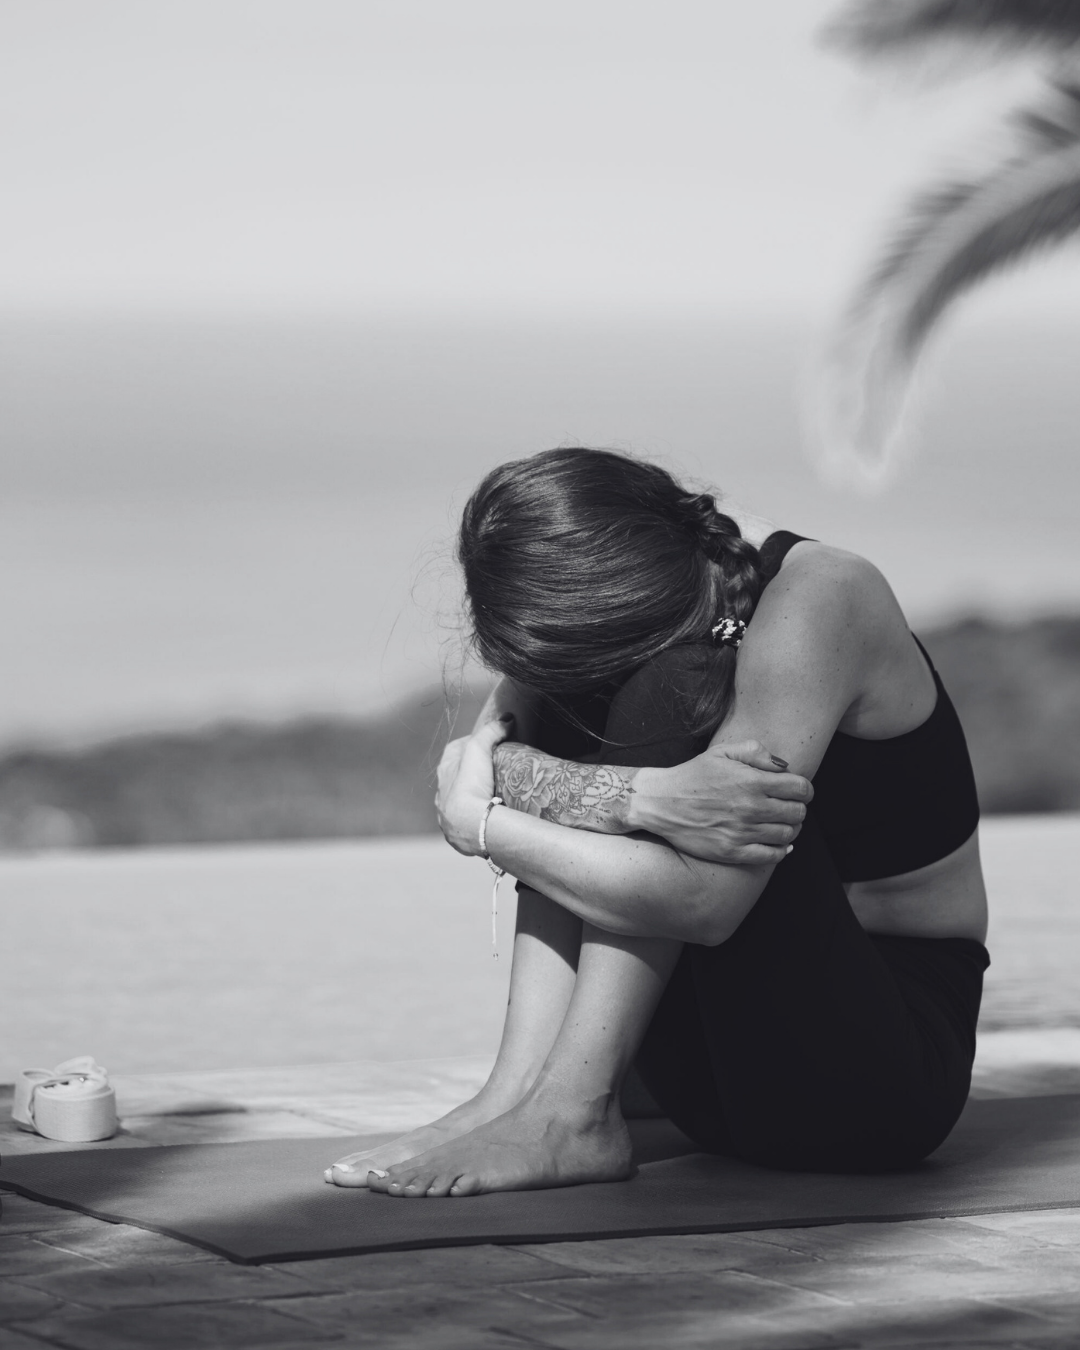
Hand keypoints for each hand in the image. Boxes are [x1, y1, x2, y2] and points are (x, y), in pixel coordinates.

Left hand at [435, 715, 514, 854]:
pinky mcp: (457, 834)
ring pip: (459, 802)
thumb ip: (491, 731)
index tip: (488, 742)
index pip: (455, 749)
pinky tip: (488, 818)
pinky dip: (475, 818)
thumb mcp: (479, 749)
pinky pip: (466, 823)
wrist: (471, 824)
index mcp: (444, 770)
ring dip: (472, 797)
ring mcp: (448, 815)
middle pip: (456, 777)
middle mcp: (442, 792)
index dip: (471, 743)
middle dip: (472, 772)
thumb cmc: (470, 784)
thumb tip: (507, 719)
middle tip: (494, 769)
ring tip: (493, 795)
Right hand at [632, 740, 812, 866]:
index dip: (805, 790)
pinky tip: (778, 844)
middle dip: (798, 808)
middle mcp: (751, 808)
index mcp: (752, 782)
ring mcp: (742, 832)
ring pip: (787, 835)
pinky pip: (771, 856)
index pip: (801, 789)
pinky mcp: (733, 852)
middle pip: (798, 813)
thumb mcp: (722, 752)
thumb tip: (783, 766)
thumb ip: (755, 752)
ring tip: (780, 823)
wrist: (661, 802)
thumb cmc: (693, 776)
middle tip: (788, 807)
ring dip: (790, 829)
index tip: (799, 791)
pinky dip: (781, 851)